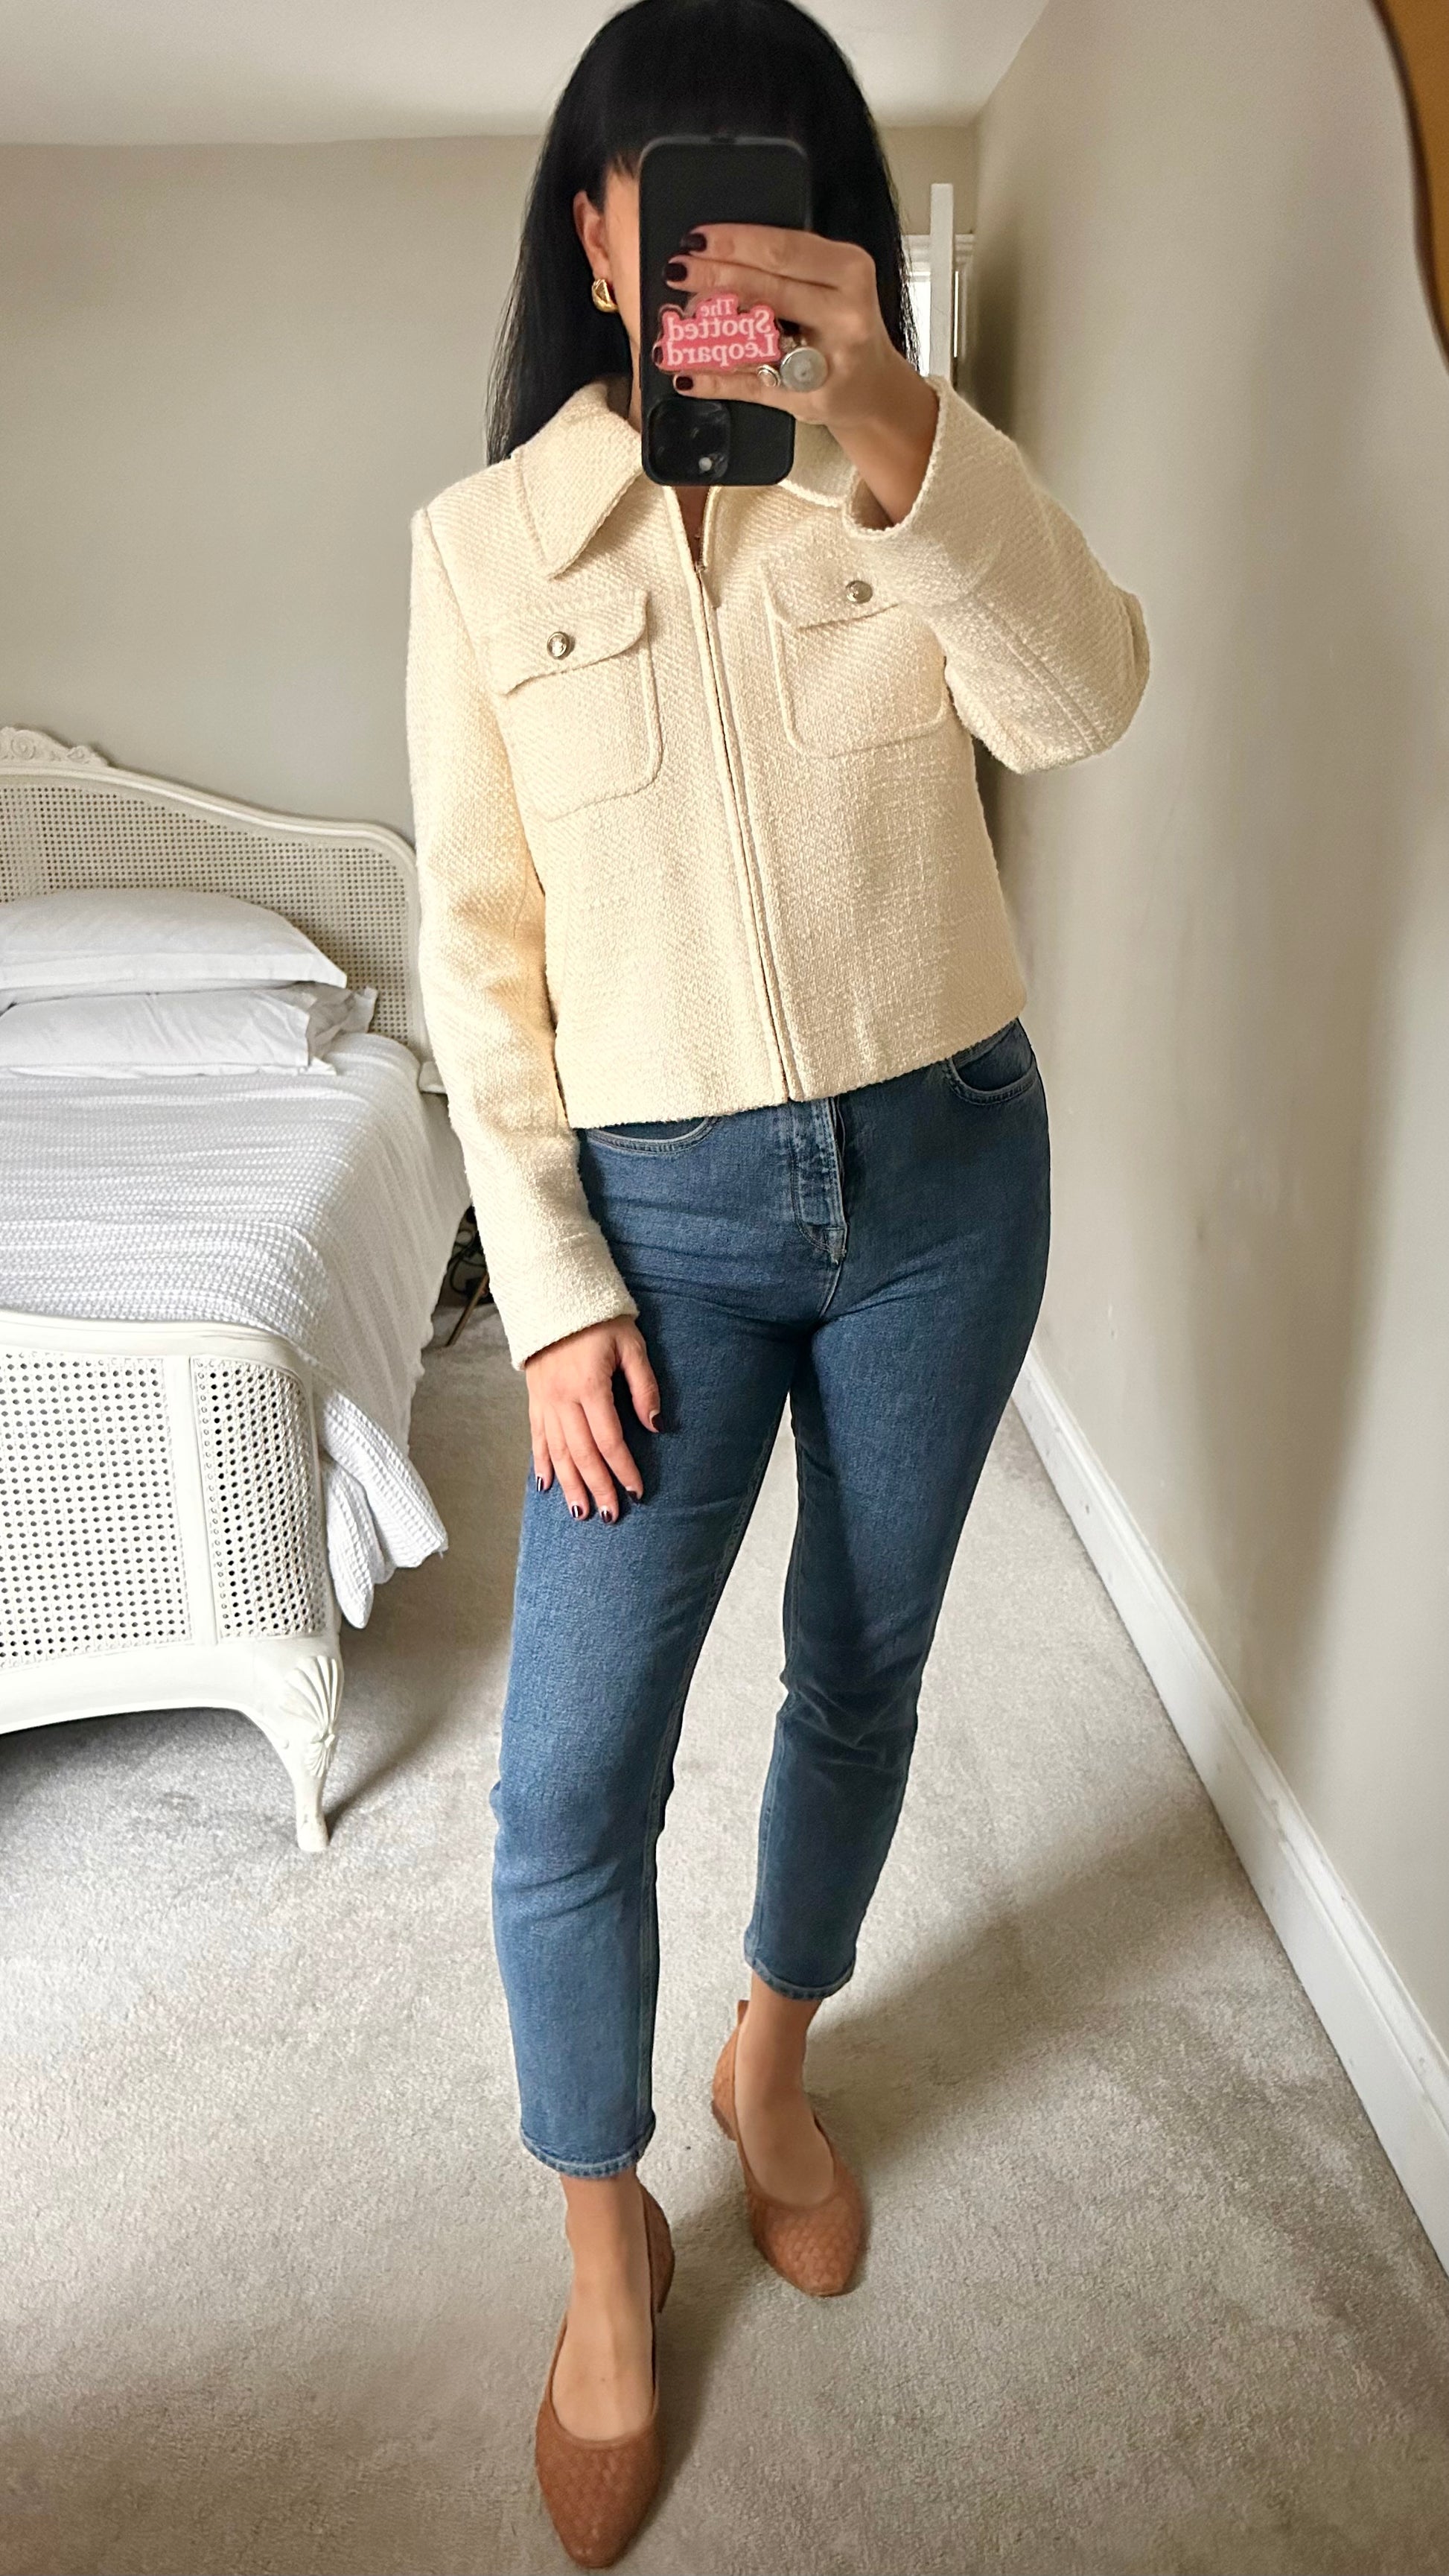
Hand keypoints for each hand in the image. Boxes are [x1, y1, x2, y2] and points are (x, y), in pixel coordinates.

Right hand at [525, 1316, 659, 1521]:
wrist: (554, 1296)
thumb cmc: (599, 1318)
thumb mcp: (631, 1345)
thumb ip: (644, 1387)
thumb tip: (656, 1426)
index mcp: (589, 1386)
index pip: (609, 1440)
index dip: (623, 1468)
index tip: (636, 1490)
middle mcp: (562, 1398)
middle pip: (582, 1453)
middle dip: (597, 1487)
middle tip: (609, 1515)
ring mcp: (544, 1400)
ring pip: (558, 1452)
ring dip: (569, 1484)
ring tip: (580, 1512)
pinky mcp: (534, 1398)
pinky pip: (537, 1437)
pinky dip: (541, 1462)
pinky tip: (546, 1484)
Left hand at [662, 222, 938, 519]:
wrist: (873, 389)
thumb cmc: (845, 325)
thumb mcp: (834, 279)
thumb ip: (788, 263)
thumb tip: (718, 251)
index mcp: (849, 272)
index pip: (782, 250)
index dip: (733, 243)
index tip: (696, 239)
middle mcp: (843, 314)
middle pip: (765, 289)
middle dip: (713, 279)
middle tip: (677, 272)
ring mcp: (825, 360)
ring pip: (754, 340)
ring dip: (706, 333)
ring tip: (674, 324)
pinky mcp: (806, 398)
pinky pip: (750, 386)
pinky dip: (713, 380)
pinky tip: (686, 373)